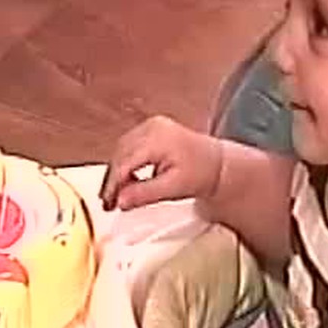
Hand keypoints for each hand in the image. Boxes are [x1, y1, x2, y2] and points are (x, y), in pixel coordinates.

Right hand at [100, 116, 223, 210]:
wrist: (218, 163)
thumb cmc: (202, 173)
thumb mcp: (173, 188)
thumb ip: (144, 194)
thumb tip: (120, 201)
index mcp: (158, 139)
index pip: (124, 163)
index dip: (113, 185)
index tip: (108, 203)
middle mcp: (152, 127)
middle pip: (120, 155)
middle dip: (113, 180)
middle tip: (110, 202)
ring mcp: (152, 125)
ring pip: (122, 149)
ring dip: (118, 172)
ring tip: (119, 194)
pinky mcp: (152, 128)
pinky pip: (130, 145)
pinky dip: (126, 163)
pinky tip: (130, 179)